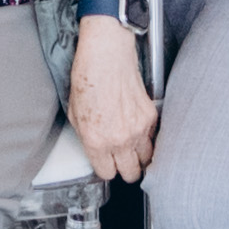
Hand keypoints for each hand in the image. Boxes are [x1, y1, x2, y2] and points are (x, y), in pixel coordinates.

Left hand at [66, 22, 158, 180]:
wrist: (107, 54)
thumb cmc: (88, 77)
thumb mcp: (75, 114)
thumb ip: (87, 137)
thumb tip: (96, 149)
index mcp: (96, 141)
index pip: (107, 173)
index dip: (106, 169)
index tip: (106, 164)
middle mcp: (119, 139)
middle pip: (131, 173)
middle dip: (125, 170)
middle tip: (121, 161)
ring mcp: (138, 129)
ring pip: (147, 160)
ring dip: (139, 158)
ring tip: (132, 150)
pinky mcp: (150, 117)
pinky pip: (153, 139)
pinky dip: (147, 139)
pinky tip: (138, 130)